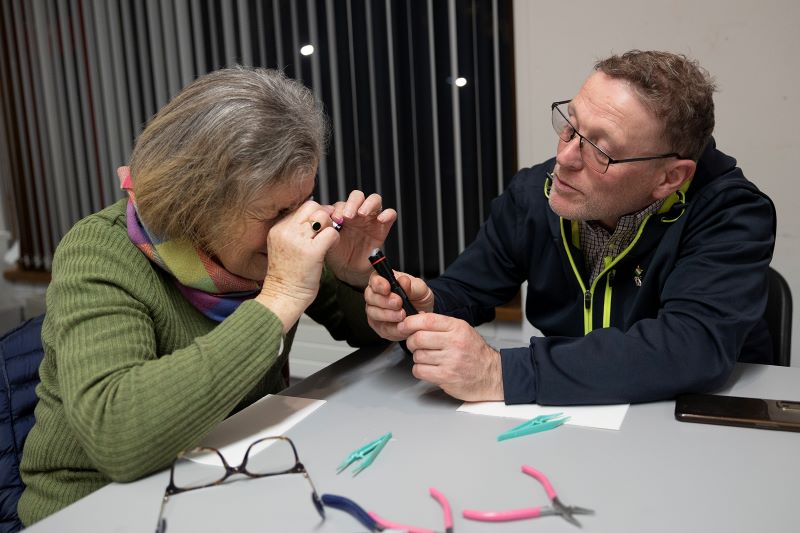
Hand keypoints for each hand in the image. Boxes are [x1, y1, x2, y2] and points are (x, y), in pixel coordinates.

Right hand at [256, 200, 339, 331]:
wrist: (283, 298)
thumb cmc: (287, 277)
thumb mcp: (285, 248)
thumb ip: (296, 233)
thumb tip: (317, 217)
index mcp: (277, 229)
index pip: (301, 208)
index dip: (314, 214)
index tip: (319, 227)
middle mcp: (286, 231)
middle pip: (312, 207)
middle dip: (324, 216)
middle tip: (327, 231)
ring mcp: (298, 240)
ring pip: (322, 216)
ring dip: (330, 226)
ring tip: (327, 241)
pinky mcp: (311, 251)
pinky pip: (331, 233)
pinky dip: (335, 239)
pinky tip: (331, 248)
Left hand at [325, 191, 396, 287]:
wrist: (348, 269)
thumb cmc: (336, 253)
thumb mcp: (326, 239)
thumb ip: (324, 228)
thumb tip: (320, 218)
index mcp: (342, 214)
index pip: (342, 202)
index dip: (337, 209)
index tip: (334, 219)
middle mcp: (357, 213)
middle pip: (358, 196)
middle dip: (353, 203)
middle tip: (347, 216)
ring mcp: (371, 219)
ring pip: (375, 200)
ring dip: (368, 204)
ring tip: (362, 214)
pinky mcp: (383, 227)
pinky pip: (390, 214)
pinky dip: (387, 213)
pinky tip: (380, 219)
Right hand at [365, 270, 433, 339]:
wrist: (424, 313)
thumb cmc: (418, 297)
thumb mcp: (419, 288)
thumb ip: (411, 285)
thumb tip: (403, 281)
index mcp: (383, 281)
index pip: (374, 279)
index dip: (378, 284)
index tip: (387, 288)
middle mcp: (375, 295)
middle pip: (370, 297)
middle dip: (384, 300)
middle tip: (398, 303)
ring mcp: (375, 311)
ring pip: (373, 313)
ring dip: (388, 315)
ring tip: (402, 315)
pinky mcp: (379, 326)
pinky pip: (382, 328)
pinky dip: (393, 328)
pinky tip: (402, 324)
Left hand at [400, 313, 503, 401]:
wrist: (492, 376)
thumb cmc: (476, 353)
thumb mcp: (462, 331)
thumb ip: (441, 325)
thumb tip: (417, 317)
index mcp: (457, 328)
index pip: (426, 320)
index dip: (409, 323)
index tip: (404, 326)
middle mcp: (455, 342)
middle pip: (418, 338)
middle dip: (411, 342)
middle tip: (415, 345)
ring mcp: (451, 361)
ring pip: (418, 355)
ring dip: (418, 358)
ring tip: (429, 358)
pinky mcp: (446, 377)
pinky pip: (420, 371)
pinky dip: (420, 370)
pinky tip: (429, 369)